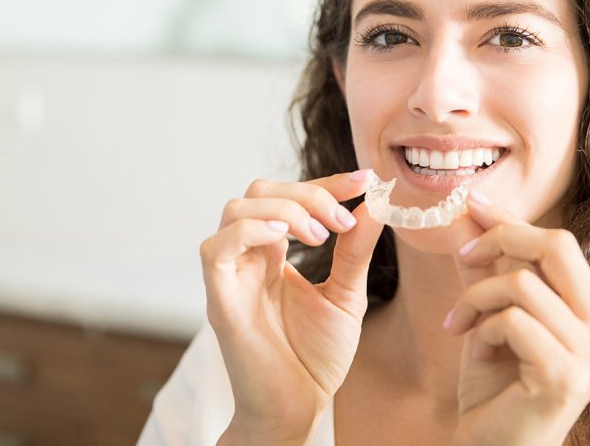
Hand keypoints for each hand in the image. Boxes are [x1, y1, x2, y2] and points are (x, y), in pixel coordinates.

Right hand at [200, 170, 384, 444]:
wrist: (299, 409)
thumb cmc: (315, 358)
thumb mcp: (346, 295)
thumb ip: (354, 251)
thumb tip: (374, 204)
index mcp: (273, 254)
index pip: (290, 197)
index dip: (325, 182)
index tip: (364, 180)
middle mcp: (248, 258)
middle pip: (259, 191)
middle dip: (307, 193)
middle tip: (342, 220)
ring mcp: (231, 276)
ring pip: (236, 209)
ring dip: (284, 209)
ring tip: (320, 236)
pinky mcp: (219, 300)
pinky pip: (216, 248)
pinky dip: (249, 230)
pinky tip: (285, 240)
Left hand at [444, 192, 589, 445]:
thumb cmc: (496, 388)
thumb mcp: (489, 315)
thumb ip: (484, 267)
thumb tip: (467, 211)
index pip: (559, 244)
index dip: (512, 220)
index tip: (471, 203)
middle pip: (557, 245)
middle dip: (501, 238)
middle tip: (463, 256)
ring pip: (523, 283)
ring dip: (477, 297)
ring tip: (460, 324)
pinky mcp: (566, 374)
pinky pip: (513, 320)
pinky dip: (482, 328)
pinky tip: (475, 352)